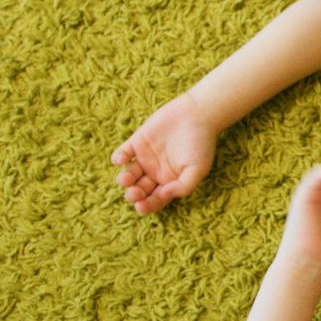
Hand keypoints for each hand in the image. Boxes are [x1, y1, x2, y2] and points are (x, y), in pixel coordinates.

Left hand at [112, 92, 219, 213]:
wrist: (197, 114)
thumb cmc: (201, 143)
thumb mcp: (198, 169)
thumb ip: (183, 186)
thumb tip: (163, 195)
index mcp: (170, 181)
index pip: (155, 199)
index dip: (147, 206)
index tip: (141, 206)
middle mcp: (155, 172)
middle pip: (140, 189)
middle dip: (134, 195)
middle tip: (134, 193)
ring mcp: (145, 158)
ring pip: (129, 174)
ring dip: (124, 179)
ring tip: (126, 179)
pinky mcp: (137, 142)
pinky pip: (123, 153)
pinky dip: (118, 158)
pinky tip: (121, 160)